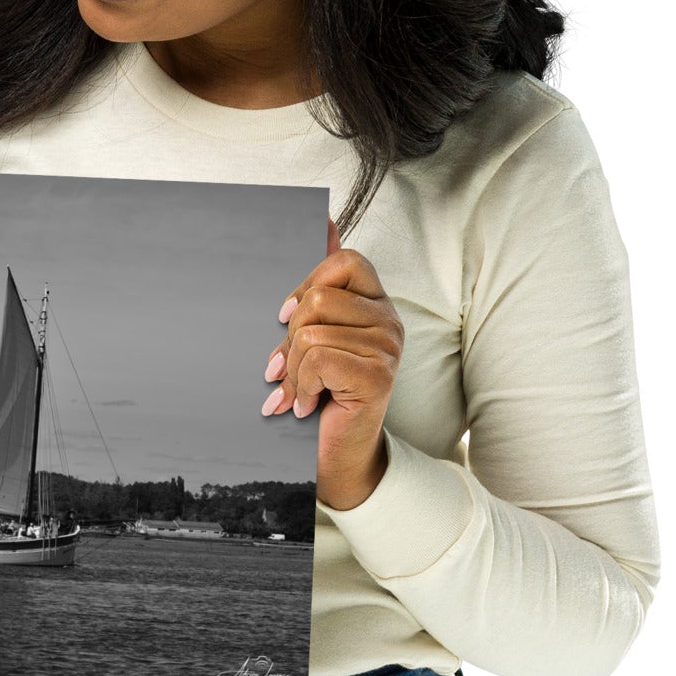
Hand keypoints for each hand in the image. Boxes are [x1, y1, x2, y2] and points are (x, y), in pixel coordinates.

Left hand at [261, 216, 402, 510]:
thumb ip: (319, 284)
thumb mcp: (312, 334)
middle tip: (286, 368)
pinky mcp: (378, 375)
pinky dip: (300, 386)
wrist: (336, 455)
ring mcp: (388, 347)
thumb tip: (324, 220)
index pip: (344, 261)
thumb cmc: (320, 393)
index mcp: (374, 303)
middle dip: (290, 337)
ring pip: (313, 332)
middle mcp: (389, 320)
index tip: (285, 318)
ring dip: (293, 370)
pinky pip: (319, 359)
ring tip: (297, 392)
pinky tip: (305, 405)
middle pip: (320, 298)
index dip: (307, 284)